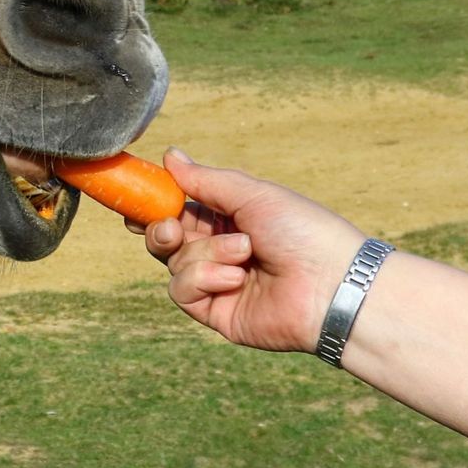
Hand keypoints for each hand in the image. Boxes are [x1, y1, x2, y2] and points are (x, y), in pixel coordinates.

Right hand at [138, 149, 365, 352]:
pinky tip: (235, 279)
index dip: (155, 206)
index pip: (178, 210)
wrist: (332, 285)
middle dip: (161, 230)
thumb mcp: (252, 195)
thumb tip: (170, 155)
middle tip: (171, 228)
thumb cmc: (302, 232)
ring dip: (204, 254)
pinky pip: (182, 291)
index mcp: (229, 220)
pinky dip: (204, 279)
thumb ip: (205, 180)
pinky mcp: (215, 311)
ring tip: (244, 254)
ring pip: (173, 262)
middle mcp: (219, 250)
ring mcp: (216, 283)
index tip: (135, 201)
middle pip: (164, 238)